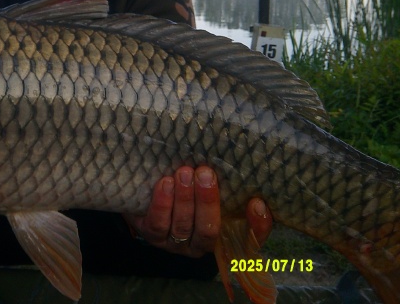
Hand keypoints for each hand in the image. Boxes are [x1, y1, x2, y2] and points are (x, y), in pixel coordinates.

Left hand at [123, 166, 271, 256]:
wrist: (145, 190)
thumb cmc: (186, 183)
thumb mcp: (207, 181)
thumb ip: (224, 179)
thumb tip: (239, 160)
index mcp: (224, 233)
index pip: (249, 238)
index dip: (257, 225)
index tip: (257, 202)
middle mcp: (201, 243)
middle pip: (209, 230)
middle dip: (207, 201)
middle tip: (205, 173)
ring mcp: (176, 243)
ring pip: (183, 226)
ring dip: (185, 198)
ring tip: (184, 173)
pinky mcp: (153, 236)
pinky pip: (158, 224)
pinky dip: (162, 204)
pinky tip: (165, 183)